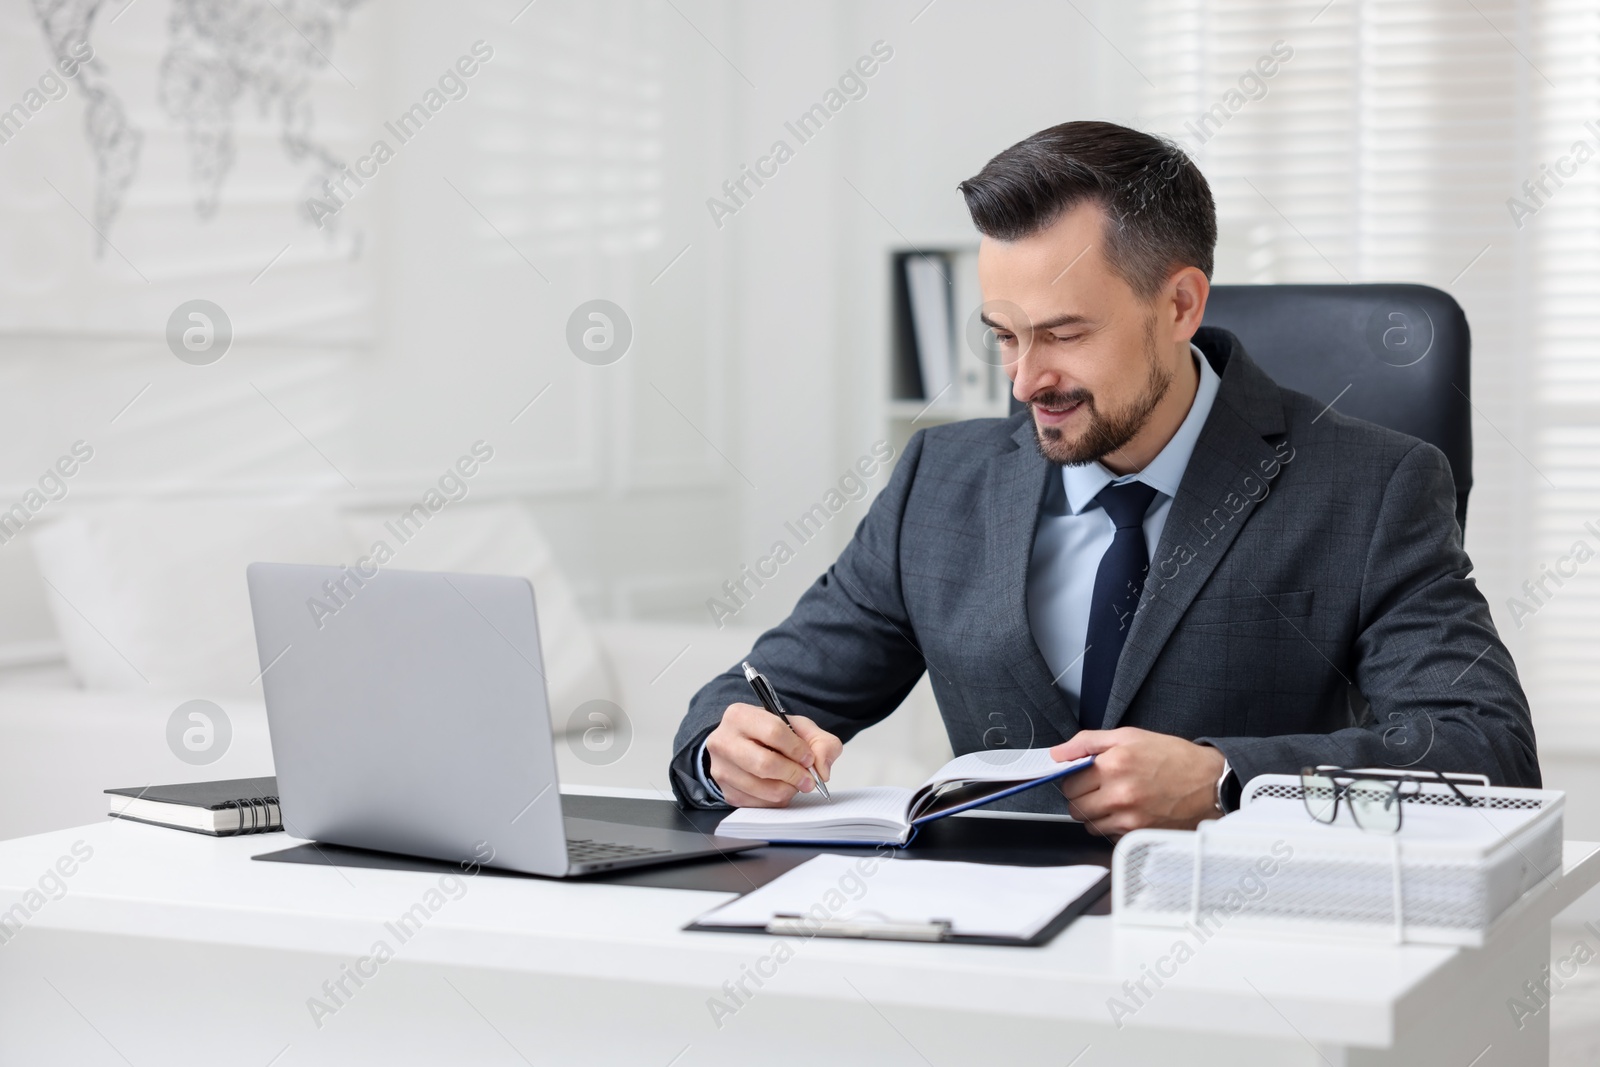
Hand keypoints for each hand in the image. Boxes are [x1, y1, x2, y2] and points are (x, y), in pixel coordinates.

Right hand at [704, 702, 841, 806]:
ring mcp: (721, 769)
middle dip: (794, 774)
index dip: (797, 749)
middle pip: (764, 763)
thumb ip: (821, 742)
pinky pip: (758, 804)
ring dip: (787, 789)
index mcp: (739, 716)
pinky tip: (780, 787)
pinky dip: (776, 800)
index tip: (808, 757)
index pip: (773, 732)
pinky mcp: (727, 792)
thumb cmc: (771, 735)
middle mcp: (723, 741)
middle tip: (808, 778)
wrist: (746, 746)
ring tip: (795, 783)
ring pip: (762, 788)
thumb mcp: (799, 728)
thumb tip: (821, 770)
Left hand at [1051, 727, 1224, 835]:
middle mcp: (1120, 794)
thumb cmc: (1173, 758)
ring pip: (1089, 824)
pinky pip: (1108, 835)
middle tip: (1098, 787)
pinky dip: (1112, 825)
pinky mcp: (1139, 834)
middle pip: (1074, 807)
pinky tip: (1127, 811)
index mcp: (1114, 765)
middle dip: (1082, 797)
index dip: (1073, 779)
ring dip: (1095, 813)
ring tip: (1115, 798)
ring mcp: (1129, 818)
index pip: (1068, 782)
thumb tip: (1057, 753)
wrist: (1211, 783)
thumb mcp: (1129, 736)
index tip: (1082, 777)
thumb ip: (1087, 742)